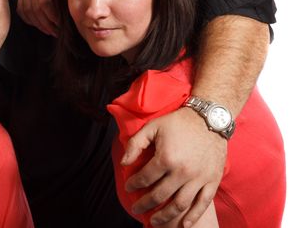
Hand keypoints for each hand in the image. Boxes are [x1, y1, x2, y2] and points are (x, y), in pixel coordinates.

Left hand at [122, 108, 226, 226]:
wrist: (209, 118)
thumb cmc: (178, 122)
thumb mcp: (152, 127)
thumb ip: (135, 144)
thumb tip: (124, 163)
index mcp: (166, 158)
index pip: (144, 179)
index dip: (133, 185)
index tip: (128, 187)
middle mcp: (182, 172)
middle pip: (159, 195)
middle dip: (144, 204)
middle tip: (135, 208)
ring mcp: (199, 178)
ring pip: (179, 205)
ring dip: (165, 216)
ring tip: (154, 221)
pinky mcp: (212, 180)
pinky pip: (202, 204)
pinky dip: (193, 217)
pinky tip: (184, 225)